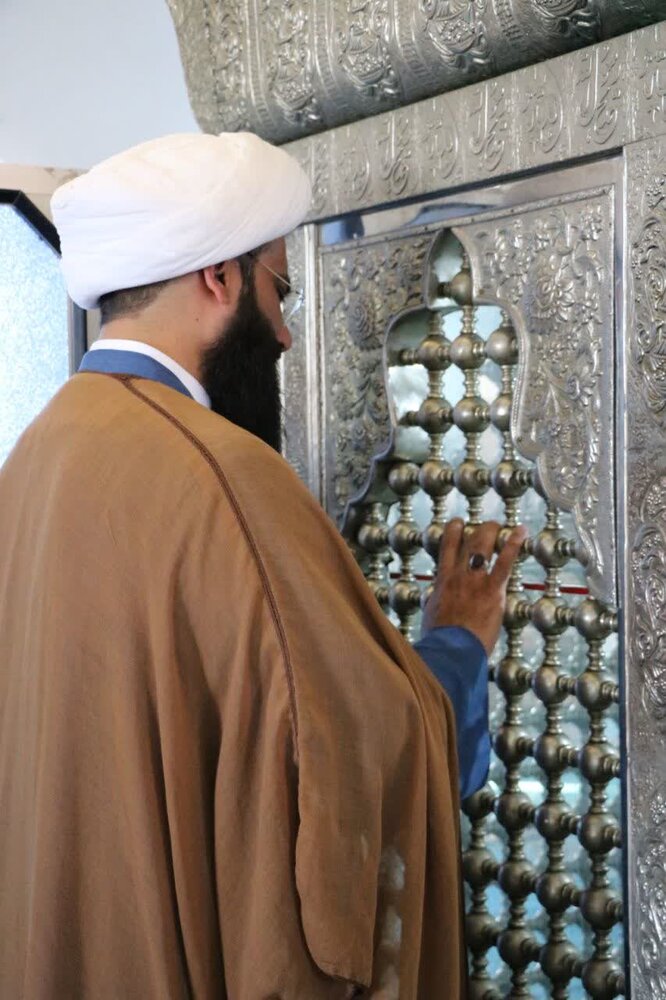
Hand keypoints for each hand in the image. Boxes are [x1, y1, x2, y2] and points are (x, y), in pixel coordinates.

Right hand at [422, 519, 527, 654]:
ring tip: (500, 525)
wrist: (451, 650)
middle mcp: (458, 574)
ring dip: (492, 530)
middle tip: (486, 526)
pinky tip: (521, 532)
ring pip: (482, 544)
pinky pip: (504, 562)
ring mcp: (475, 580)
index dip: (453, 531)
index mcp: (442, 580)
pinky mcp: (492, 590)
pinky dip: (513, 544)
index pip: (446, 546)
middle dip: (477, 529)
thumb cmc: (440, 639)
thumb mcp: (432, 614)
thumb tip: (435, 601)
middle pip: (466, 540)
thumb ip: (437, 602)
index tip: (458, 524)